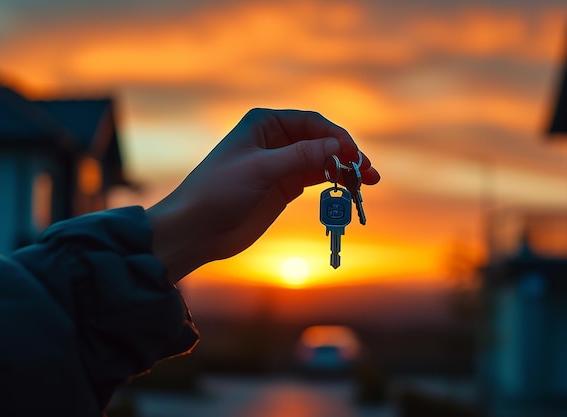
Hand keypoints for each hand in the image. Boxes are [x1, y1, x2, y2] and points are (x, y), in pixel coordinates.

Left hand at [146, 108, 380, 282]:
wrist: (198, 229)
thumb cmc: (219, 190)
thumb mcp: (261, 169)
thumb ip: (300, 156)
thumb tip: (338, 146)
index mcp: (265, 124)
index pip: (311, 123)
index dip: (337, 137)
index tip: (355, 155)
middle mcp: (275, 140)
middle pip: (321, 142)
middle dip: (346, 155)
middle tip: (369, 172)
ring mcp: (280, 165)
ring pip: (322, 162)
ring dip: (344, 170)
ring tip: (368, 183)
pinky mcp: (283, 187)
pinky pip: (315, 180)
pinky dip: (333, 184)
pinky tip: (349, 190)